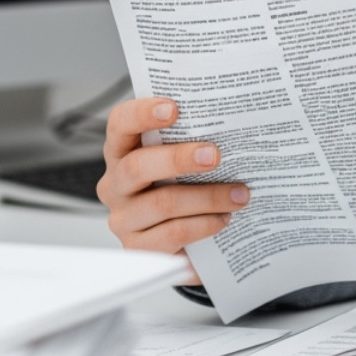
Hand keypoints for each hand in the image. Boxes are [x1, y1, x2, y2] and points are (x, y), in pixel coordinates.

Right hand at [97, 97, 248, 283]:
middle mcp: (116, 184)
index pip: (120, 124)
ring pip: (163, 203)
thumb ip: (194, 140)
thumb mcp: (185, 162)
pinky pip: (173, 233)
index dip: (142, 113)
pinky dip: (204, 225)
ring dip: (207, 197)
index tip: (174, 108)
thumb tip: (232, 125)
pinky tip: (224, 219)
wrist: (188, 243)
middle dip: (179, 158)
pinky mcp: (138, 247)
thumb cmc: (186, 188)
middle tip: (214, 155)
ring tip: (239, 194)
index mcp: (123, 151)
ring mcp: (124, 218)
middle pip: (138, 166)